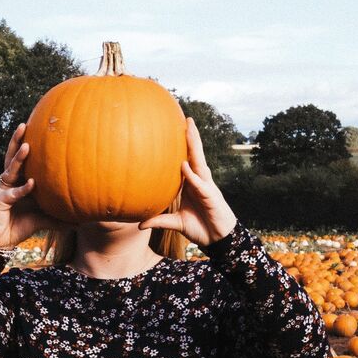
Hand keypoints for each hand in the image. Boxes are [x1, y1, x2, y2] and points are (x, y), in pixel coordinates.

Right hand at [0, 123, 67, 249]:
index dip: (27, 145)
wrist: (1, 242)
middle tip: (25, 125)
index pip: (24, 160)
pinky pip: (13, 193)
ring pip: (10, 169)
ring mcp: (3, 189)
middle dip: (17, 141)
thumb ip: (58, 217)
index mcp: (19, 182)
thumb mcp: (43, 219)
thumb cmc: (20, 227)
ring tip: (26, 146)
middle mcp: (10, 182)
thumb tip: (80, 221)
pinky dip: (22, 189)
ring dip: (18, 158)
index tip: (39, 130)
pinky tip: (31, 183)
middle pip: (12, 157)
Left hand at [141, 118, 236, 245]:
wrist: (218, 240)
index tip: (174, 130)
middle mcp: (200, 181)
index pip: (187, 160)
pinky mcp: (211, 197)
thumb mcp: (176, 223)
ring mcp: (207, 187)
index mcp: (192, 183)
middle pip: (195, 155)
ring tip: (189, 130)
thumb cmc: (200, 227)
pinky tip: (185, 165)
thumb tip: (139, 224)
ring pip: (200, 163)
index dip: (182, 146)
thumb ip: (160, 220)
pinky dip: (192, 175)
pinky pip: (200, 184)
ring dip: (194, 147)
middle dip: (192, 137)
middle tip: (187, 118)